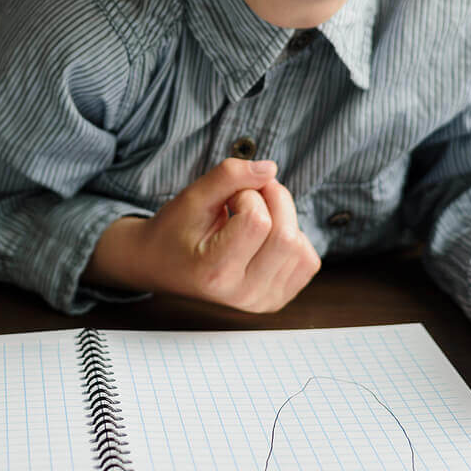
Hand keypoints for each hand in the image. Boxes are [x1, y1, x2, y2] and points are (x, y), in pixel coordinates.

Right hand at [88, 158, 321, 312]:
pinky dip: (294, 239)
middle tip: (245, 199)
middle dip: (272, 202)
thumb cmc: (174, 231)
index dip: (247, 196)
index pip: (259, 221)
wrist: (161, 265)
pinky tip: (265, 238)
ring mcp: (262, 302)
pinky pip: (308, 261)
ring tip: (252, 219)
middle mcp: (242, 295)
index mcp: (216, 273)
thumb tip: (270, 168)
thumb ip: (229, 175)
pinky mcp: (276, 300)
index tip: (227, 199)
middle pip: (287, 237)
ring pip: (302, 248)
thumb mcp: (192, 196)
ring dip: (284, 220)